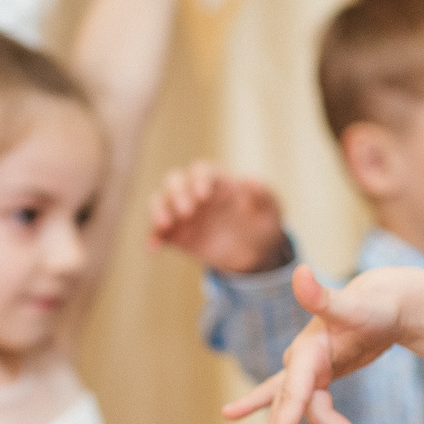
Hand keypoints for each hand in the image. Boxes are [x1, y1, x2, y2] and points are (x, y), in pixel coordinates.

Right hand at [147, 161, 290, 271]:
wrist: (256, 252)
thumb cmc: (263, 222)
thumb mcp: (271, 209)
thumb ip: (262, 195)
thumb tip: (250, 181)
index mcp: (218, 182)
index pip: (201, 171)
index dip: (199, 179)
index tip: (204, 196)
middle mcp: (196, 194)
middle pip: (175, 181)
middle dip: (176, 193)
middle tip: (187, 212)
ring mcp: (184, 214)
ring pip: (161, 202)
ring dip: (158, 210)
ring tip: (164, 225)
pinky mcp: (177, 235)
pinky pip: (158, 232)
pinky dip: (152, 237)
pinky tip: (153, 249)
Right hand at [221, 265, 408, 423]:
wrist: (382, 301)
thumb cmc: (373, 304)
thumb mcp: (353, 304)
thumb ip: (323, 296)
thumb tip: (301, 271)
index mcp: (307, 351)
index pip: (295, 392)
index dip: (285, 420)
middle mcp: (300, 362)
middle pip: (287, 409)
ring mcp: (305, 372)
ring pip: (291, 414)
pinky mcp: (315, 379)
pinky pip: (296, 405)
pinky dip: (280, 419)